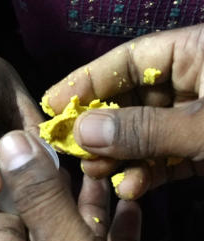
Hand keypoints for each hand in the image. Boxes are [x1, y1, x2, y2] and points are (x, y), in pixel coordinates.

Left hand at [0, 130, 200, 240]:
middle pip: (39, 237)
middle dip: (61, 197)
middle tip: (82, 151)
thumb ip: (42, 200)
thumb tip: (10, 145)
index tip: (40, 146)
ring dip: (91, 215)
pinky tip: (130, 207)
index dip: (21, 188)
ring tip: (109, 170)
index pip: (1, 227)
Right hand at [41, 23, 203, 198]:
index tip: (51, 106)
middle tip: (70, 150)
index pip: (131, 59)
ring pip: (146, 133)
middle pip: (133, 99)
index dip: (88, 81)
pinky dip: (148, 174)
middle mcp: (196, 80)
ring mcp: (200, 117)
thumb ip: (144, 129)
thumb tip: (81, 131)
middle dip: (102, 130)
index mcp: (199, 51)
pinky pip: (168, 158)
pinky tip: (131, 188)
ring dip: (120, 157)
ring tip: (98, 174)